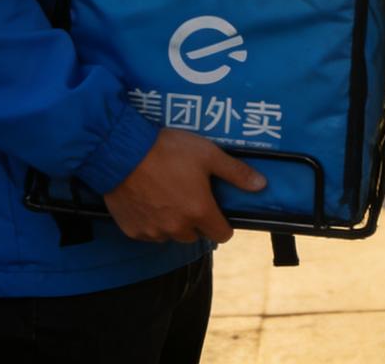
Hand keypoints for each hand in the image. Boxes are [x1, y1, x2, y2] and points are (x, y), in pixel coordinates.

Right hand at [103, 128, 266, 243]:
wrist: (123, 152)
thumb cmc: (167, 150)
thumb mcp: (208, 154)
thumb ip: (236, 172)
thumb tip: (261, 185)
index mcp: (199, 211)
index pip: (222, 234)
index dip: (223, 222)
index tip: (217, 208)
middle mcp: (177, 228)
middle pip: (196, 234)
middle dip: (197, 219)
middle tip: (189, 193)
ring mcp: (153, 231)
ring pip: (172, 235)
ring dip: (174, 222)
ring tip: (168, 193)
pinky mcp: (133, 230)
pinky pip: (149, 233)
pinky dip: (152, 221)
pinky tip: (149, 198)